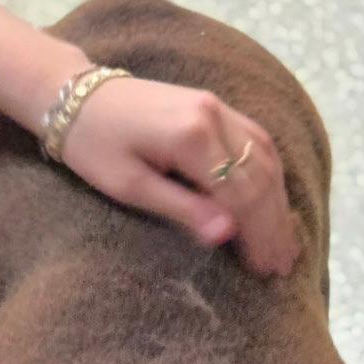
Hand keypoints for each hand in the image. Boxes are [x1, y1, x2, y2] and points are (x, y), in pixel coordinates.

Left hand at [62, 75, 298, 276]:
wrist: (76, 95)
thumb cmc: (92, 146)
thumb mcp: (128, 185)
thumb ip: (180, 208)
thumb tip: (226, 235)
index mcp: (190, 138)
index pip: (240, 194)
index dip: (256, 235)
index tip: (264, 269)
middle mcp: (214, 117)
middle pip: (259, 176)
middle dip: (274, 224)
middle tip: (282, 264)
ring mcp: (218, 106)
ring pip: (265, 157)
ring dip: (278, 201)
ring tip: (287, 241)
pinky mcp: (216, 104)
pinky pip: (256, 140)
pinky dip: (270, 173)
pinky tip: (275, 200)